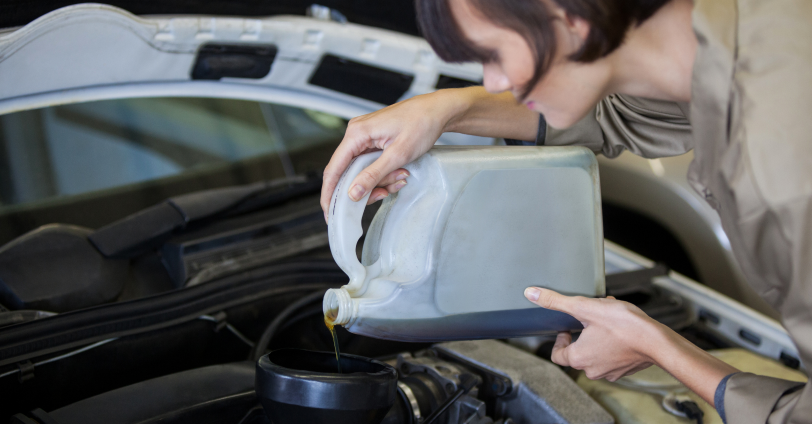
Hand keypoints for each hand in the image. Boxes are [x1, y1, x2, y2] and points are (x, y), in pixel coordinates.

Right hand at [320, 91, 459, 218]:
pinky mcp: (372, 142)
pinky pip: (371, 165)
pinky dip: (383, 174)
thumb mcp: (398, 155)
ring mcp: (364, 138)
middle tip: (384, 193)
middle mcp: (356, 134)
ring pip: (361, 171)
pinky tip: (399, 173)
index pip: (334, 168)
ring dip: (380, 181)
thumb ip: (373, 175)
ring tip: (400, 176)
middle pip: (348, 173)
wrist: (437, 111)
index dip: (330, 193)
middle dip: (366, 187)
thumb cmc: (421, 124)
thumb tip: (353, 193)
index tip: (330, 213)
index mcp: (357, 133)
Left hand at [524, 287, 663, 380]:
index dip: (559, 339)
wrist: (657, 341)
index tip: (567, 328)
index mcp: (578, 358)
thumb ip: (556, 301)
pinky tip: (620, 328)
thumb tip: (532, 294)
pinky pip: (611, 356)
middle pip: (577, 352)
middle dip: (582, 332)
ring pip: (596, 353)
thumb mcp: (585, 307)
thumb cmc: (625, 326)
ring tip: (607, 320)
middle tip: (589, 318)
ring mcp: (609, 372)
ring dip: (597, 336)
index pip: (557, 355)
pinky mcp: (624, 369)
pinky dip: (612, 343)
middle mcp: (592, 369)